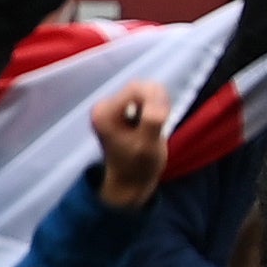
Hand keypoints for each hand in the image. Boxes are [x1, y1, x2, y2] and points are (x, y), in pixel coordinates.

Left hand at [93, 77, 175, 207]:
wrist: (130, 180)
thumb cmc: (137, 166)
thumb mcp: (147, 146)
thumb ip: (152, 122)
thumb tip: (158, 105)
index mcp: (104, 113)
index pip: (136, 88)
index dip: (155, 99)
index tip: (162, 118)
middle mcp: (104, 106)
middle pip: (140, 86)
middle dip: (157, 100)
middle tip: (161, 122)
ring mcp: (113, 106)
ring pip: (146, 89)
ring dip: (159, 103)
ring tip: (158, 124)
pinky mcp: (123, 108)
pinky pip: (146, 96)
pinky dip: (156, 105)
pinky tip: (156, 120)